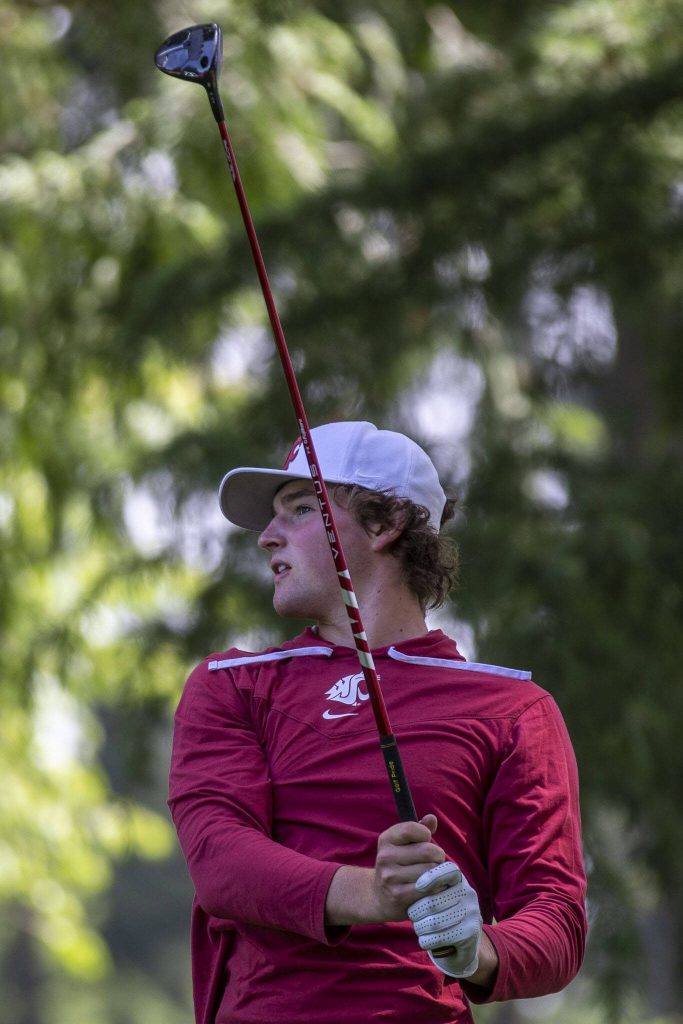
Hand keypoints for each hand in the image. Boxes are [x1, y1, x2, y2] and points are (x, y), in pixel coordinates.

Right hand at [371, 814, 445, 920]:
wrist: (380, 897)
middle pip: (427, 851)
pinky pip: (428, 888)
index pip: (412, 829)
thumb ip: (420, 829)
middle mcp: (385, 857)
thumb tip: (432, 818)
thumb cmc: (399, 865)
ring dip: (438, 874)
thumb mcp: (404, 844)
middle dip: (438, 856)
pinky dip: (437, 887)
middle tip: (435, 861)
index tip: (426, 841)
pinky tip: (433, 887)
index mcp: (386, 839)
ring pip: (430, 871)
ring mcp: (390, 877)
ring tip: (432, 875)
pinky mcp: (398, 896)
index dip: (426, 834)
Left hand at [407, 861, 482, 977]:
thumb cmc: (440, 913)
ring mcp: (472, 914)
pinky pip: (439, 938)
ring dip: (420, 927)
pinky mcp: (470, 933)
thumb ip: (425, 885)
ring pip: (434, 923)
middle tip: (413, 915)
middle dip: (416, 912)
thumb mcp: (435, 894)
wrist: (460, 944)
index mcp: (459, 879)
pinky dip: (426, 940)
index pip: (448, 870)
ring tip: (419, 927)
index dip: (431, 876)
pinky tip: (427, 939)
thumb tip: (408, 879)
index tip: (418, 886)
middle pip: (433, 902)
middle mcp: (469, 894)